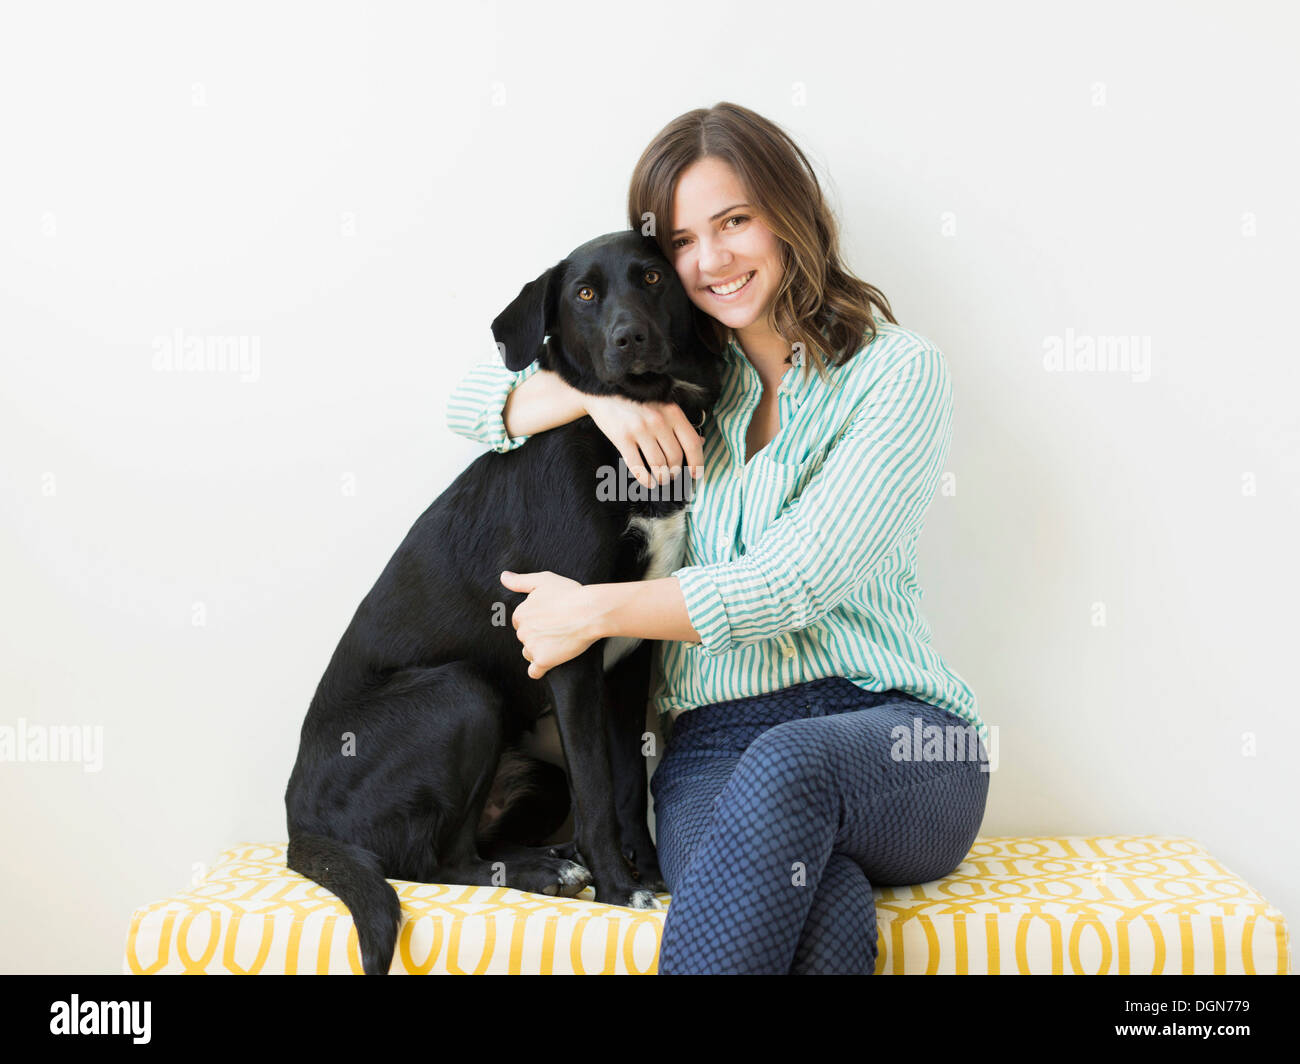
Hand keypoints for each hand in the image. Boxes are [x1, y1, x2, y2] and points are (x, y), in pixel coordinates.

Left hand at [500, 570, 597, 678]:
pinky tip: (549, 663)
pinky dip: (540, 669)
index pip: (521, 623)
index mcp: (521, 613)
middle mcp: (522, 631)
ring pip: (529, 654)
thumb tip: (503, 577)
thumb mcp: (544, 580)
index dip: (535, 621)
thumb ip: (521, 581)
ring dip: (539, 652)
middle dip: (537, 636)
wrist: (590, 612)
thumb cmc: (570, 594)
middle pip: (525, 638)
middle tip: (558, 630)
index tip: (549, 619)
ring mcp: (532, 647)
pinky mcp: (543, 660)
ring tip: (558, 644)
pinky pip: (534, 672)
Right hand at [581, 393, 704, 491]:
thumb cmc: (637, 401)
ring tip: (660, 479)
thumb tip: (701, 442)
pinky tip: (648, 482)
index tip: (696, 475)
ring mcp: (639, 429)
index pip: (692, 443)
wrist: (603, 392)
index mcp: (672, 412)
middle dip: (675, 472)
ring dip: (662, 478)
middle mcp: (658, 420)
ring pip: (658, 465)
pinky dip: (645, 480)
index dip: (697, 463)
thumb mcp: (663, 406)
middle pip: (675, 457)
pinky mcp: (622, 437)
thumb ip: (680, 424)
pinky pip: (638, 467)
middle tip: (671, 476)